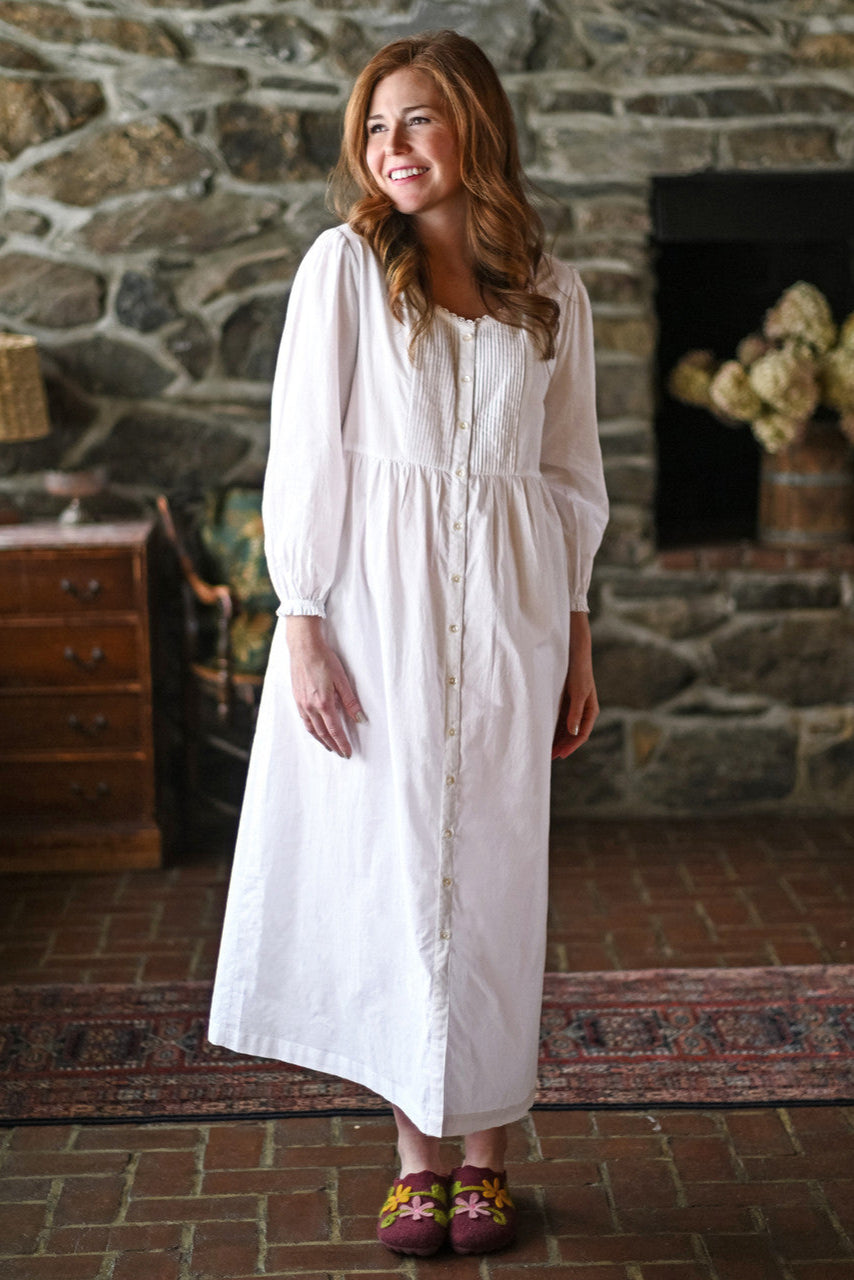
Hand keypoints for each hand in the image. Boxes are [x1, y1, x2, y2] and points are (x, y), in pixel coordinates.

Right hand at [285, 616, 363, 757]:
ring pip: (311, 729)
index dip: (342, 743)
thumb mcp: (342, 680)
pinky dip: (311, 729)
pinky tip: (315, 730)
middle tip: (341, 754)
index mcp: (323, 703)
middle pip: (322, 733)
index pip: (335, 730)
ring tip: (329, 747)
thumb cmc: (324, 660)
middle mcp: (310, 706)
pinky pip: (304, 720)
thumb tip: (361, 719)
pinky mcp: (296, 698)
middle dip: (333, 745)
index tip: (348, 752)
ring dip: (321, 740)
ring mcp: (301, 703)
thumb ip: (350, 701)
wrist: (303, 647)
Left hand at [552, 612, 598, 759]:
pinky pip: (560, 718)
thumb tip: (573, 733)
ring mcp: (574, 706)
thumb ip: (575, 713)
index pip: (581, 734)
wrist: (575, 651)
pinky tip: (544, 733)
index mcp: (591, 710)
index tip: (560, 755)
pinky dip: (553, 727)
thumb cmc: (579, 671)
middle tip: (548, 757)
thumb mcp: (578, 693)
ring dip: (557, 738)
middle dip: (562, 745)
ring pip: (566, 728)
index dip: (571, 746)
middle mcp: (583, 710)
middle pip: (573, 734)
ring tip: (545, 749)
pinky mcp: (566, 700)